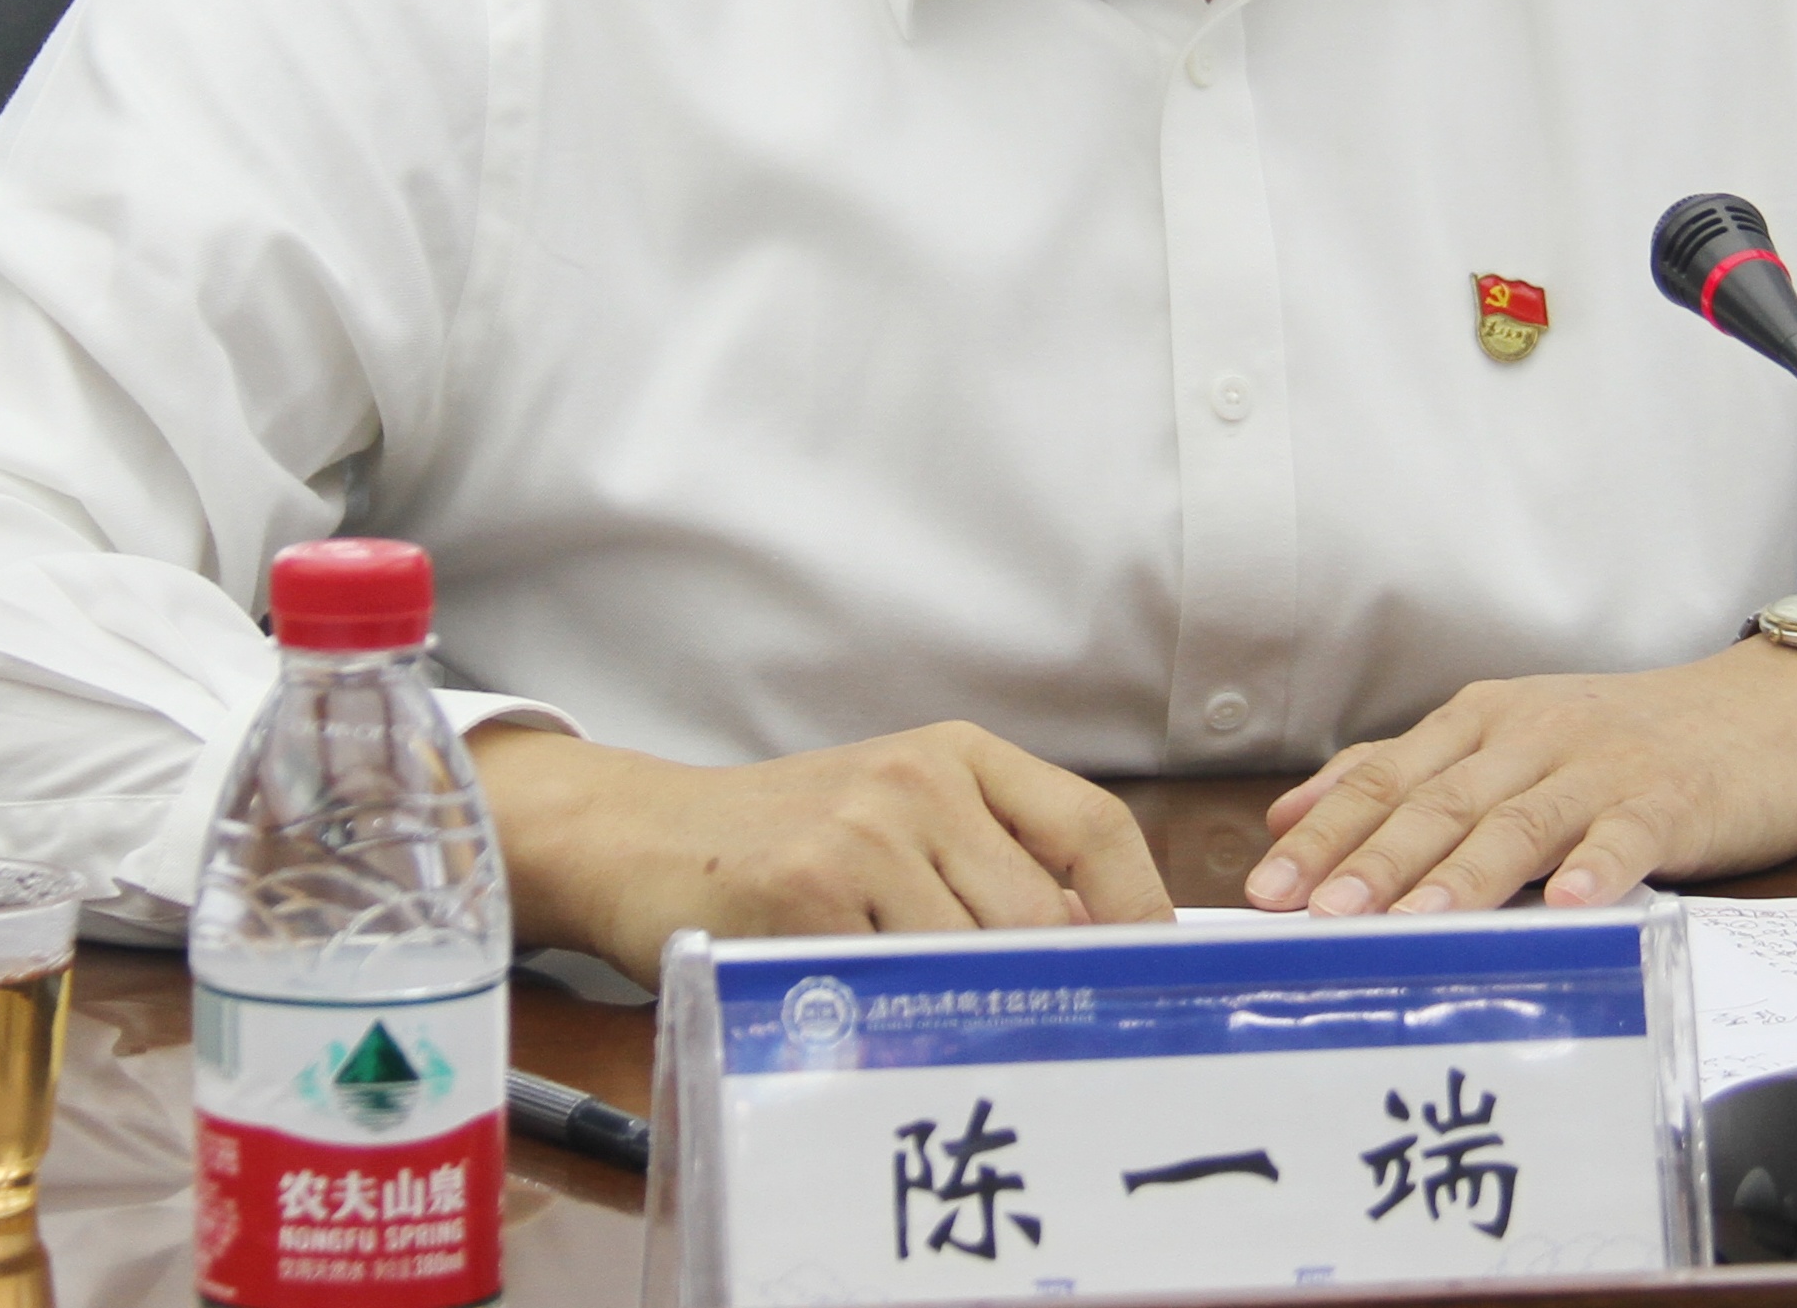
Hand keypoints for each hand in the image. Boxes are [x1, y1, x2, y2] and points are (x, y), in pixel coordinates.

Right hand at [471, 721, 1173, 982]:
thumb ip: (991, 861)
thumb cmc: (779, 840)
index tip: (1158, 976)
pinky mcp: (805, 891)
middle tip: (1049, 1041)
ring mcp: (862, 832)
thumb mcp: (895, 816)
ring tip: (939, 1031)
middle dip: (1051, 988)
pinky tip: (870, 1023)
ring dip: (965, 1012)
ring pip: (976, 958)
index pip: (1094, 826)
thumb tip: (1100, 947)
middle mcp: (917, 781)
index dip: (1142, 910)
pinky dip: (894, 1022)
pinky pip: (892, 985)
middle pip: (1044, 913)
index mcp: (956, 755)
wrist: (638, 834)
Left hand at [1244, 638, 1796, 916]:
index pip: (1385, 777)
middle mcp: (1530, 737)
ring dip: (1464, 876)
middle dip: (1373, 860)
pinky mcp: (1671, 801)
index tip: (1268, 888)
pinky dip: (1597, 869)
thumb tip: (1289, 817)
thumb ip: (1404, 772)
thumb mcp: (1506, 740)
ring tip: (1415, 924)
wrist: (1761, 711)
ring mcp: (1601, 767)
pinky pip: (1627, 837)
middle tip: (1319, 915)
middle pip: (1438, 803)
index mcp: (1480, 723)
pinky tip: (1570, 906)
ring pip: (1519, 823)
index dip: (1325, 832)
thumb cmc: (1622, 740)